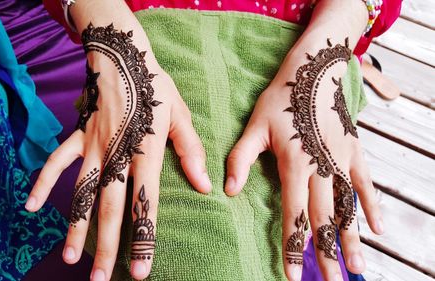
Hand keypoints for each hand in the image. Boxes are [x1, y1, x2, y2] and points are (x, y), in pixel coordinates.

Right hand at [25, 23, 210, 280]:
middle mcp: (119, 156)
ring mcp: (95, 147)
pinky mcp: (79, 137)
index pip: (145, 204)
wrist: (124, 57)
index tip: (141, 269)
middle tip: (101, 279)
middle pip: (111, 208)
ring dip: (77, 227)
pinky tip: (32, 206)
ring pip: (83, 194)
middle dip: (107, 246)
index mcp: (147, 154)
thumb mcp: (181, 117)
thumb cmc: (156, 87)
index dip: (144, 238)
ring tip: (71, 258)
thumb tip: (203, 185)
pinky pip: (57, 162)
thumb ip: (190, 152)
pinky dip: (44, 182)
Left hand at [224, 38, 383, 280]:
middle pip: (323, 219)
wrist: (313, 70)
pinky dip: (370, 207)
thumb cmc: (281, 98)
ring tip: (356, 269)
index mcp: (294, 164)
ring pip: (347, 208)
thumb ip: (240, 159)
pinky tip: (377, 229)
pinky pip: (365, 184)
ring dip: (352, 240)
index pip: (293, 214)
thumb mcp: (255, 127)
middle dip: (326, 255)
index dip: (293, 246)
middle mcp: (320, 168)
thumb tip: (228, 190)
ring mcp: (340, 160)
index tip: (292, 274)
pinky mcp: (354, 151)